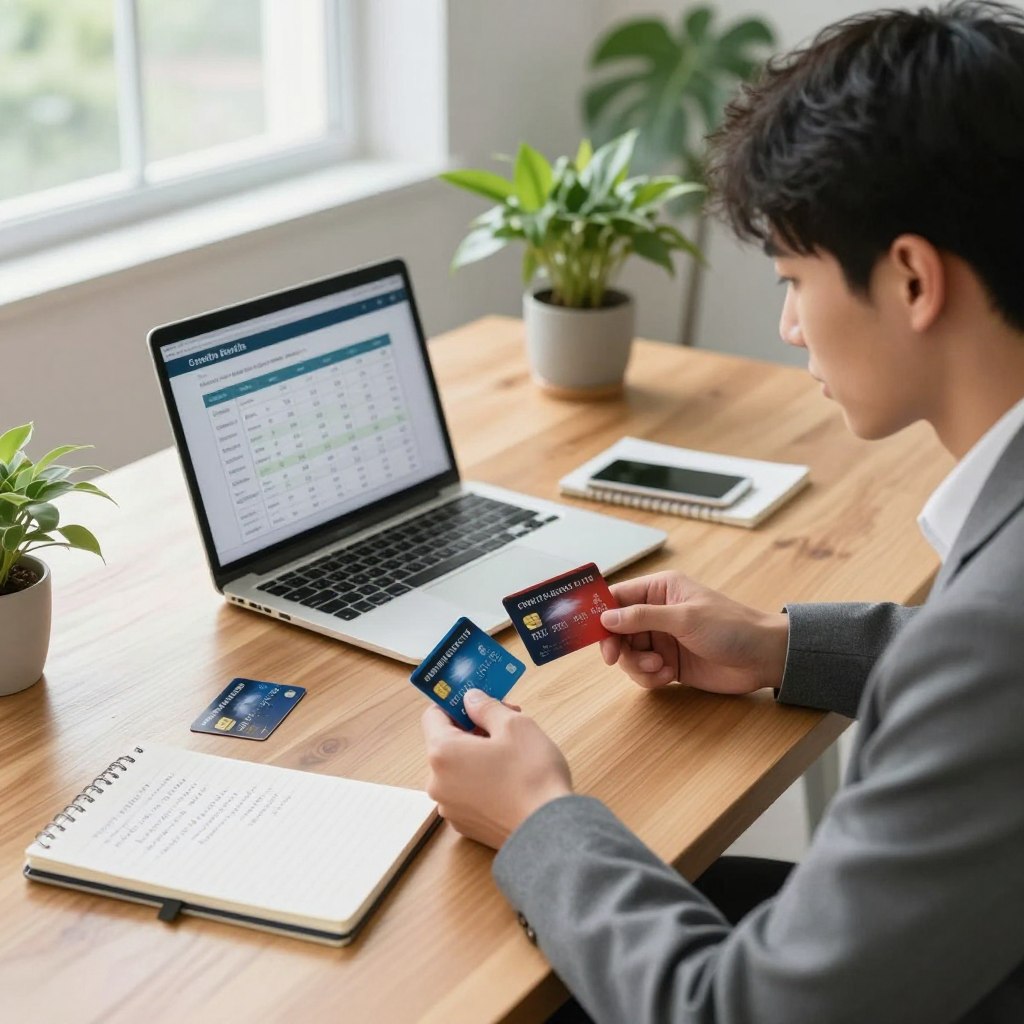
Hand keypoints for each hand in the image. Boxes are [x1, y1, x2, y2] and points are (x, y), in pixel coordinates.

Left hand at [421, 690, 572, 848]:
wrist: (549, 833)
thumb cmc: (532, 776)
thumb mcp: (514, 725)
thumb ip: (486, 707)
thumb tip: (471, 699)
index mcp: (442, 752)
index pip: (433, 715)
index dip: (456, 703)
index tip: (477, 700)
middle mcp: (438, 782)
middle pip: (446, 743)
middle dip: (474, 729)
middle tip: (507, 722)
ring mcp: (450, 808)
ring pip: (458, 769)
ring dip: (478, 756)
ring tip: (513, 753)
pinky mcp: (466, 826)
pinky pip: (467, 793)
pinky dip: (482, 782)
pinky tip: (510, 781)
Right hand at [599, 570, 788, 693]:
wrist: (764, 659)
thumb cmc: (732, 627)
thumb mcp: (685, 618)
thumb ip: (643, 617)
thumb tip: (606, 618)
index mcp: (660, 589)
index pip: (618, 597)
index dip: (600, 614)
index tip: (589, 633)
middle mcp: (657, 612)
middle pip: (617, 630)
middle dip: (618, 647)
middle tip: (617, 659)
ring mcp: (662, 639)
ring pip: (628, 654)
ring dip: (638, 665)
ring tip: (661, 668)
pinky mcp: (669, 663)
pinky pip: (643, 672)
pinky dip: (650, 678)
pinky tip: (670, 676)